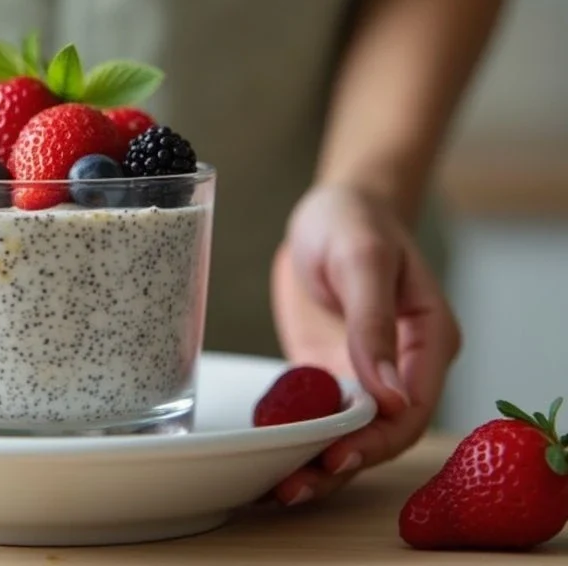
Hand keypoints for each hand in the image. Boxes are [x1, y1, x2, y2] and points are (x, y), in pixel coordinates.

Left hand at [269, 184, 461, 504]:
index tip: (339, 456)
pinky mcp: (328, 370)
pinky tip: (267, 454)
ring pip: (346, 431)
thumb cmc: (355, 221)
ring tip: (277, 488)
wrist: (329, 209)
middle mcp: (401, 365)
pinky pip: (316, 411)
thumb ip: (373, 323)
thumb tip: (388, 395)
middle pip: (379, 432)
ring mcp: (363, 371)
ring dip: (315, 460)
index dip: (377, 440)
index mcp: (429, 340)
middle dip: (341, 462)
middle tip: (296, 485)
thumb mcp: (363, 260)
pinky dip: (295, 434)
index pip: (411, 408)